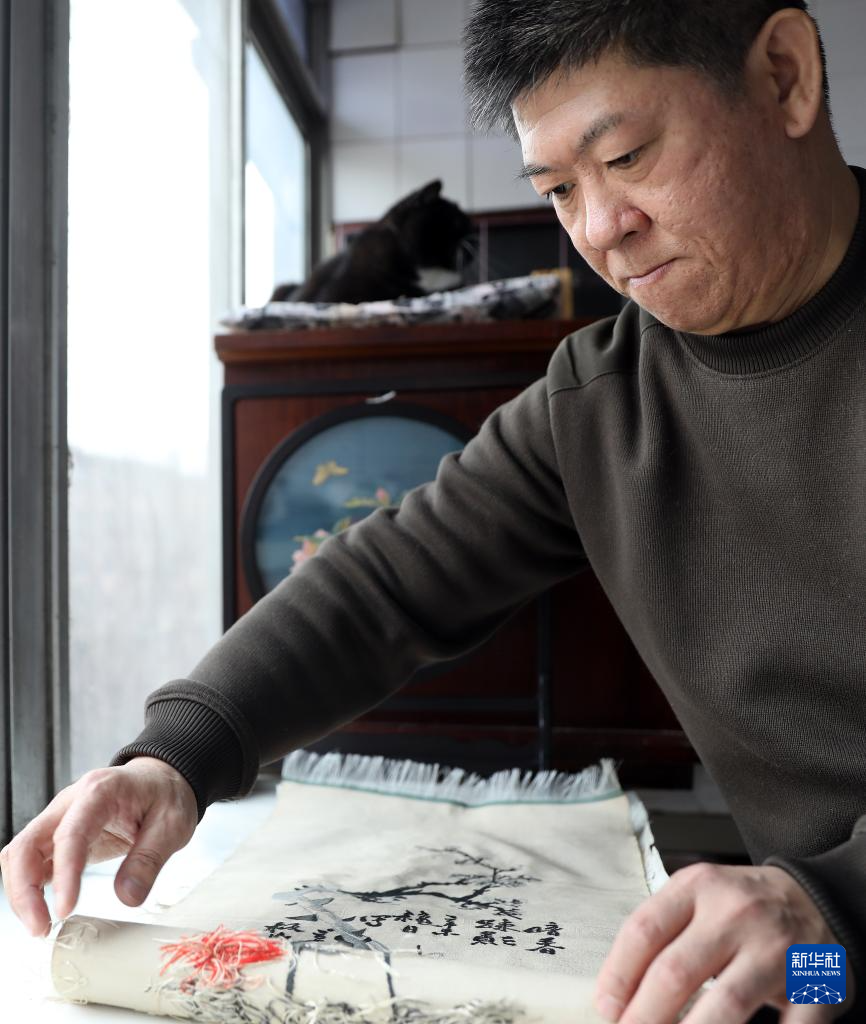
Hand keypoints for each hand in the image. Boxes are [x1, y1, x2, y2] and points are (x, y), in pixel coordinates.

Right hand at [0, 757, 196, 935]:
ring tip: (41, 926)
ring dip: (22, 893)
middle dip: (24, 890)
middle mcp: (70, 802)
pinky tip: (42, 911)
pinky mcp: (58, 835)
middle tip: (41, 927)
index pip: (69, 834)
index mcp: (100, 791)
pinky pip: (31, 861)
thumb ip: (150, 859)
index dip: (63, 875)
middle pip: (27, 844)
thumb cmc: (165, 795)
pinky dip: (29, 888)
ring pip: (20, 854)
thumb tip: (127, 898)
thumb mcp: (173, 823)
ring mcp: (60, 818)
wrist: (162, 779)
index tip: (65, 909)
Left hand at [593, 862, 853, 1022]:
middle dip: (644, 1016)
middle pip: (675, 971)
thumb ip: (660, 933)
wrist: (815, 897)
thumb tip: (614, 995)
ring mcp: (776, 948)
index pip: (643, 931)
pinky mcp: (814, 982)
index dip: (618, 977)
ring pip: (724, 1004)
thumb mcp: (697, 897)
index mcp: (698, 887)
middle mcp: (735, 913)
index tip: (606, 1009)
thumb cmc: (743, 906)